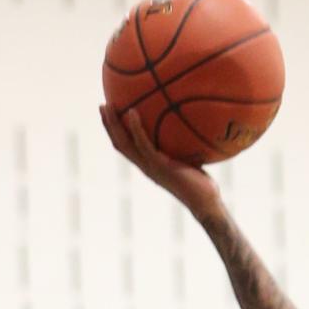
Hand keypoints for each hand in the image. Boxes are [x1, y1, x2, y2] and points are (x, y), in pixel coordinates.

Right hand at [99, 106, 221, 224]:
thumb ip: (185, 146)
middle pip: (119, 144)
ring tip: (107, 104)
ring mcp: (150, 167)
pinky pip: (142, 143)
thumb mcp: (191, 161)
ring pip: (124, 143)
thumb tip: (191, 125)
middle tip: (102, 105)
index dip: (117, 133)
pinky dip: (135, 127)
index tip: (112, 114)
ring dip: (113, 124)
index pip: (127, 148)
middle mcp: (145, 166)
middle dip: (108, 125)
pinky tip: (132, 111)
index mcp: (149, 165)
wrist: (206, 203)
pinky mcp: (159, 165)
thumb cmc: (203, 185)